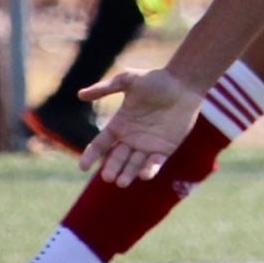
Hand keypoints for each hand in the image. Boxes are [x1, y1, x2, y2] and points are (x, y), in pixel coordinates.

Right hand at [78, 67, 205, 185]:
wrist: (183, 83)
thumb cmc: (155, 80)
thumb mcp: (127, 81)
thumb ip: (105, 88)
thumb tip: (80, 95)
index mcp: (118, 125)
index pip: (100, 144)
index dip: (91, 155)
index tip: (83, 166)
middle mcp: (130, 139)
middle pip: (116, 158)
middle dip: (112, 168)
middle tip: (108, 177)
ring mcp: (147, 145)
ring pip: (134, 165)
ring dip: (128, 174)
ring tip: (122, 182)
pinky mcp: (165, 149)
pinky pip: (155, 163)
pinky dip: (150, 170)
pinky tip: (145, 175)